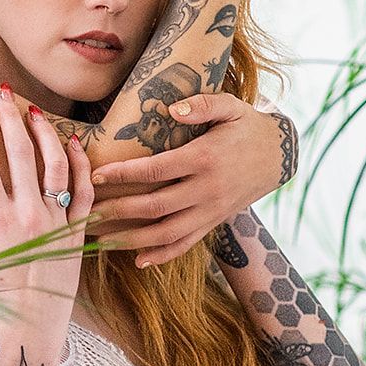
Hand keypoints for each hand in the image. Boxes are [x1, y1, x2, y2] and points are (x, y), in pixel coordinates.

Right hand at [0, 86, 94, 337]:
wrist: (27, 335)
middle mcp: (29, 216)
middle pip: (20, 152)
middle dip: (9, 117)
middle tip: (2, 92)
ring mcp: (57, 224)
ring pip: (56, 165)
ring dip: (45, 133)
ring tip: (34, 110)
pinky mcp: (77, 236)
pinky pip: (86, 193)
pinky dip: (81, 165)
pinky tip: (73, 144)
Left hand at [87, 92, 296, 265]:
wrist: (280, 155)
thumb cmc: (247, 126)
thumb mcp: (231, 106)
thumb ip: (202, 105)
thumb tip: (171, 109)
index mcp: (204, 159)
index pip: (156, 170)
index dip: (124, 174)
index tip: (96, 176)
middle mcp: (206, 190)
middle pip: (155, 207)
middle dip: (117, 211)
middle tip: (86, 213)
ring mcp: (211, 210)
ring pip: (167, 233)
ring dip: (131, 239)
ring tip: (101, 241)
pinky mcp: (214, 222)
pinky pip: (187, 244)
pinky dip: (163, 255)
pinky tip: (139, 261)